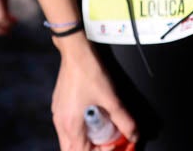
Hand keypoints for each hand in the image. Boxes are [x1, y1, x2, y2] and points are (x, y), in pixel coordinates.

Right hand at [52, 35, 137, 149]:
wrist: (76, 51)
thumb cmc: (89, 72)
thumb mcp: (111, 99)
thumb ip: (124, 120)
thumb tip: (134, 134)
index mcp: (71, 126)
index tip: (113, 143)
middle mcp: (60, 123)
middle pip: (72, 149)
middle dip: (91, 148)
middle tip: (106, 140)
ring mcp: (58, 114)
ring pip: (69, 139)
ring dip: (85, 139)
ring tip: (101, 128)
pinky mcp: (59, 105)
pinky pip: (67, 126)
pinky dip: (80, 128)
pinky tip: (92, 116)